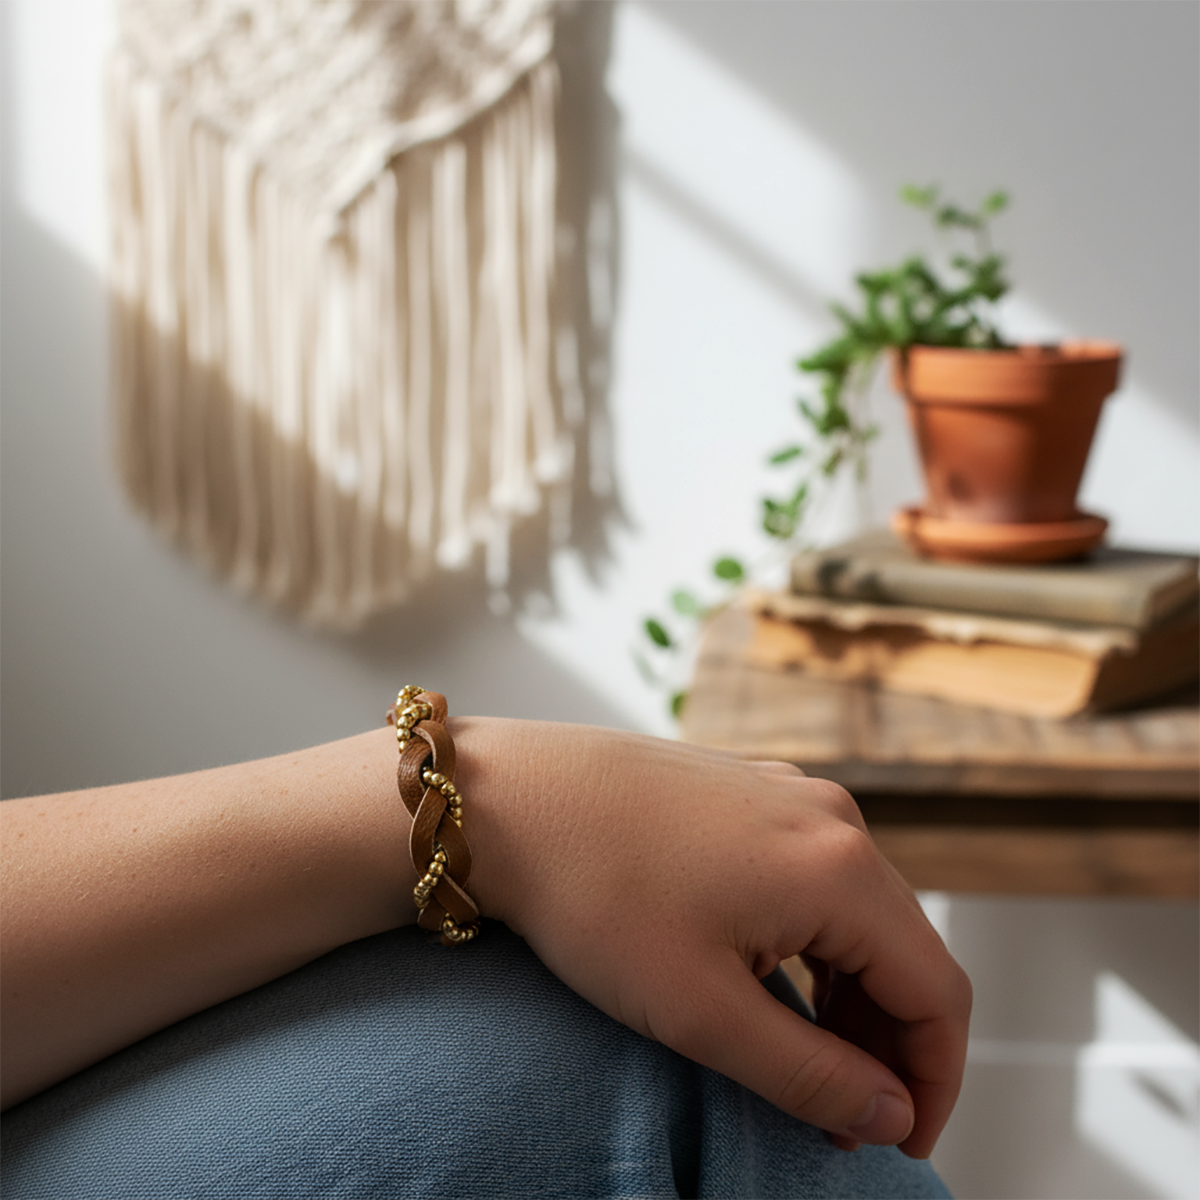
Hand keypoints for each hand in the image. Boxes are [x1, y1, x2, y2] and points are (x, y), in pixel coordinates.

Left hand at [455, 719, 970, 1157]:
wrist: (510, 796)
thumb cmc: (593, 894)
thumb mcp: (701, 1011)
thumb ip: (810, 1076)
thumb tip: (890, 1115)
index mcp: (839, 867)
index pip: (937, 993)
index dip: (934, 1083)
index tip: (898, 1146)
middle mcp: (830, 818)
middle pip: (904, 950)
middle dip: (888, 1045)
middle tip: (840, 1118)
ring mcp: (789, 796)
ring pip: (859, 914)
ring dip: (849, 996)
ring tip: (806, 1062)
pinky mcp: (750, 792)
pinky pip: (813, 877)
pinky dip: (812, 944)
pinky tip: (773, 984)